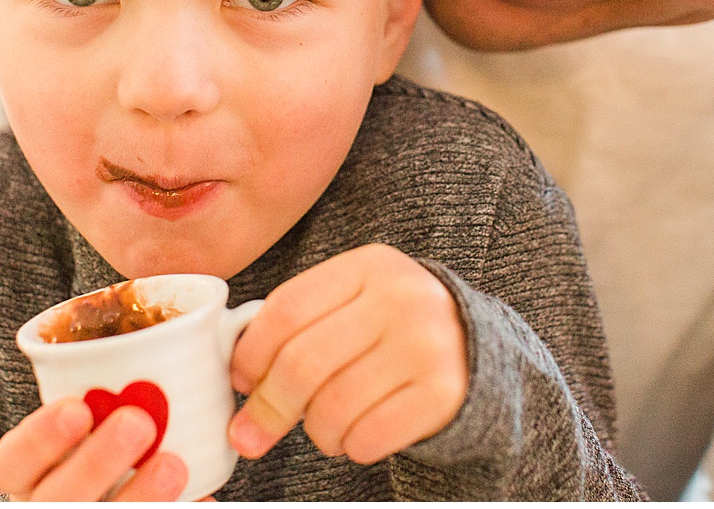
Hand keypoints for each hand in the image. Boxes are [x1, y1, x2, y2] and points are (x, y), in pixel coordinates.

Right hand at [0, 396, 188, 500]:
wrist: (105, 497)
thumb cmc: (97, 438)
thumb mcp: (86, 413)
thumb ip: (102, 386)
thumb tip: (171, 337)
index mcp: (26, 474)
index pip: (10, 462)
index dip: (39, 438)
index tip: (76, 407)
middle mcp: (45, 506)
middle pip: (54, 499)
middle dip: (95, 462)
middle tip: (137, 422)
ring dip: (138, 497)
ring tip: (174, 465)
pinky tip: (201, 500)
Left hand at [227, 243, 468, 463]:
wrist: (475, 349)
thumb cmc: (391, 329)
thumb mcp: (353, 302)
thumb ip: (300, 324)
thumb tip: (239, 384)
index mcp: (370, 265)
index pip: (287, 309)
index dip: (251, 353)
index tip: (240, 382)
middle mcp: (402, 299)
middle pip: (303, 363)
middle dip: (268, 407)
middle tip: (251, 433)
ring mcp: (428, 345)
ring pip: (332, 406)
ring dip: (315, 431)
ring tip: (322, 429)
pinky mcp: (444, 393)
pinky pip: (368, 437)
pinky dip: (350, 447)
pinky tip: (356, 435)